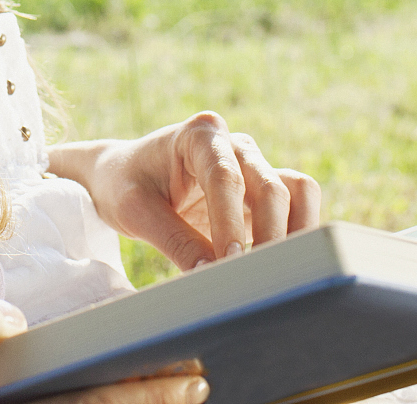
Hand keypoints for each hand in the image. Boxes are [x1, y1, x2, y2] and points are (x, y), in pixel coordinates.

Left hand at [52, 113, 319, 271]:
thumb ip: (175, 241)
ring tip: (281, 275)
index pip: (225, 178)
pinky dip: (296, 236)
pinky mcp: (260, 194)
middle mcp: (234, 145)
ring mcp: (252, 167)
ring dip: (296, 233)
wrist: (120, 176)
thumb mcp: (135, 211)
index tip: (229, 263)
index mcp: (198, 136)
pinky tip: (284, 268)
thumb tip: (212, 278)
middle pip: (270, 187)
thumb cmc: (123, 185)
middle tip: (255, 280)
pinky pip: (295, 209)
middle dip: (268, 236)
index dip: (231, 223)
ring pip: (297, 193)